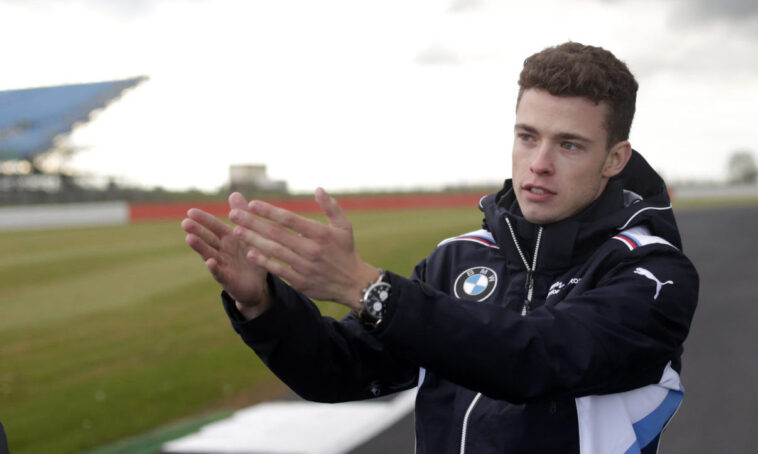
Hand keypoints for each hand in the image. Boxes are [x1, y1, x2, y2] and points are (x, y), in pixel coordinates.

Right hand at [181, 192, 270, 318]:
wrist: (259, 285)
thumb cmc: (253, 257)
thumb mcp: (251, 235)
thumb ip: (243, 215)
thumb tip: (233, 193)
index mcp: (229, 239)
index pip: (214, 227)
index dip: (204, 219)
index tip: (190, 211)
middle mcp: (222, 251)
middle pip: (208, 239)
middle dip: (197, 231)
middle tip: (185, 222)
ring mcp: (223, 265)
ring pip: (210, 254)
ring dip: (200, 247)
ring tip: (190, 238)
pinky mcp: (228, 280)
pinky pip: (220, 273)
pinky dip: (215, 268)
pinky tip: (210, 262)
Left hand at [229, 187, 378, 311]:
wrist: (353, 284)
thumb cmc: (346, 251)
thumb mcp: (344, 227)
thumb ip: (331, 207)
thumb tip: (318, 189)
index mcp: (320, 233)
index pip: (289, 219)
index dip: (268, 211)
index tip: (251, 203)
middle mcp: (311, 249)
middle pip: (276, 233)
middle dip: (253, 222)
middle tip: (233, 214)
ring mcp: (305, 266)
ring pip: (274, 250)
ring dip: (253, 240)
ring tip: (237, 231)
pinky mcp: (301, 281)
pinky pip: (279, 270)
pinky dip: (264, 262)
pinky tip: (250, 253)